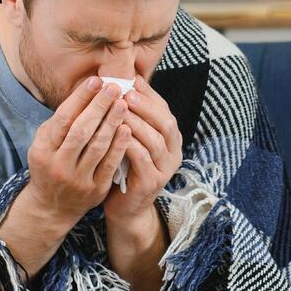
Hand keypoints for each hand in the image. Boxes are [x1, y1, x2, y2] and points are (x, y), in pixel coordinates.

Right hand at [24, 76, 132, 225]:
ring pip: (97, 146)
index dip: (80, 98)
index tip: (95, 80)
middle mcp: (58, 165)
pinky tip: (127, 128)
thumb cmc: (50, 167)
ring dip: (112, 122)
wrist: (52, 207)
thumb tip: (84, 92)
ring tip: (123, 103)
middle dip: (99, 106)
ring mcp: (77, 179)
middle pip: (81, 131)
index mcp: (43, 150)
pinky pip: (109, 164)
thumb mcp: (44, 145)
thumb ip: (59, 123)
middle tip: (114, 87)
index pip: (63, 119)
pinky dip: (119, 146)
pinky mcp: (95, 189)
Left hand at [103, 73, 182, 227]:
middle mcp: (173, 153)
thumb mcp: (132, 139)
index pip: (165, 111)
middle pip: (166, 124)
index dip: (150, 96)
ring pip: (155, 140)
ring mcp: (165, 169)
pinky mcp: (152, 182)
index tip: (132, 81)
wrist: (126, 208)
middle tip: (126, 93)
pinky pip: (143, 159)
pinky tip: (116, 134)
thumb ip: (133, 117)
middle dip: (146, 106)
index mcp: (171, 140)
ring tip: (119, 110)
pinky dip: (130, 144)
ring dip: (137, 123)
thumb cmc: (125, 168)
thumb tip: (127, 81)